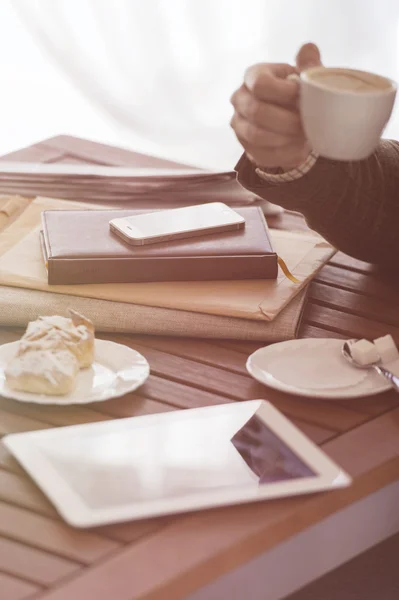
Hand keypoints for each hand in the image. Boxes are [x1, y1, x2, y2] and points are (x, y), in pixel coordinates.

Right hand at [230, 43, 321, 168]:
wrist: (293, 119)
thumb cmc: (298, 94)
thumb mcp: (306, 77)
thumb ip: (309, 65)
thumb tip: (309, 49)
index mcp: (253, 76)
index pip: (260, 84)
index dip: (283, 93)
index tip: (301, 97)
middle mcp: (240, 99)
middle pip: (257, 112)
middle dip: (286, 120)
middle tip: (305, 124)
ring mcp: (239, 125)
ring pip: (257, 135)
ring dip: (284, 138)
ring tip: (303, 136)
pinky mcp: (245, 147)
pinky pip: (262, 154)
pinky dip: (283, 154)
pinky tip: (298, 149)